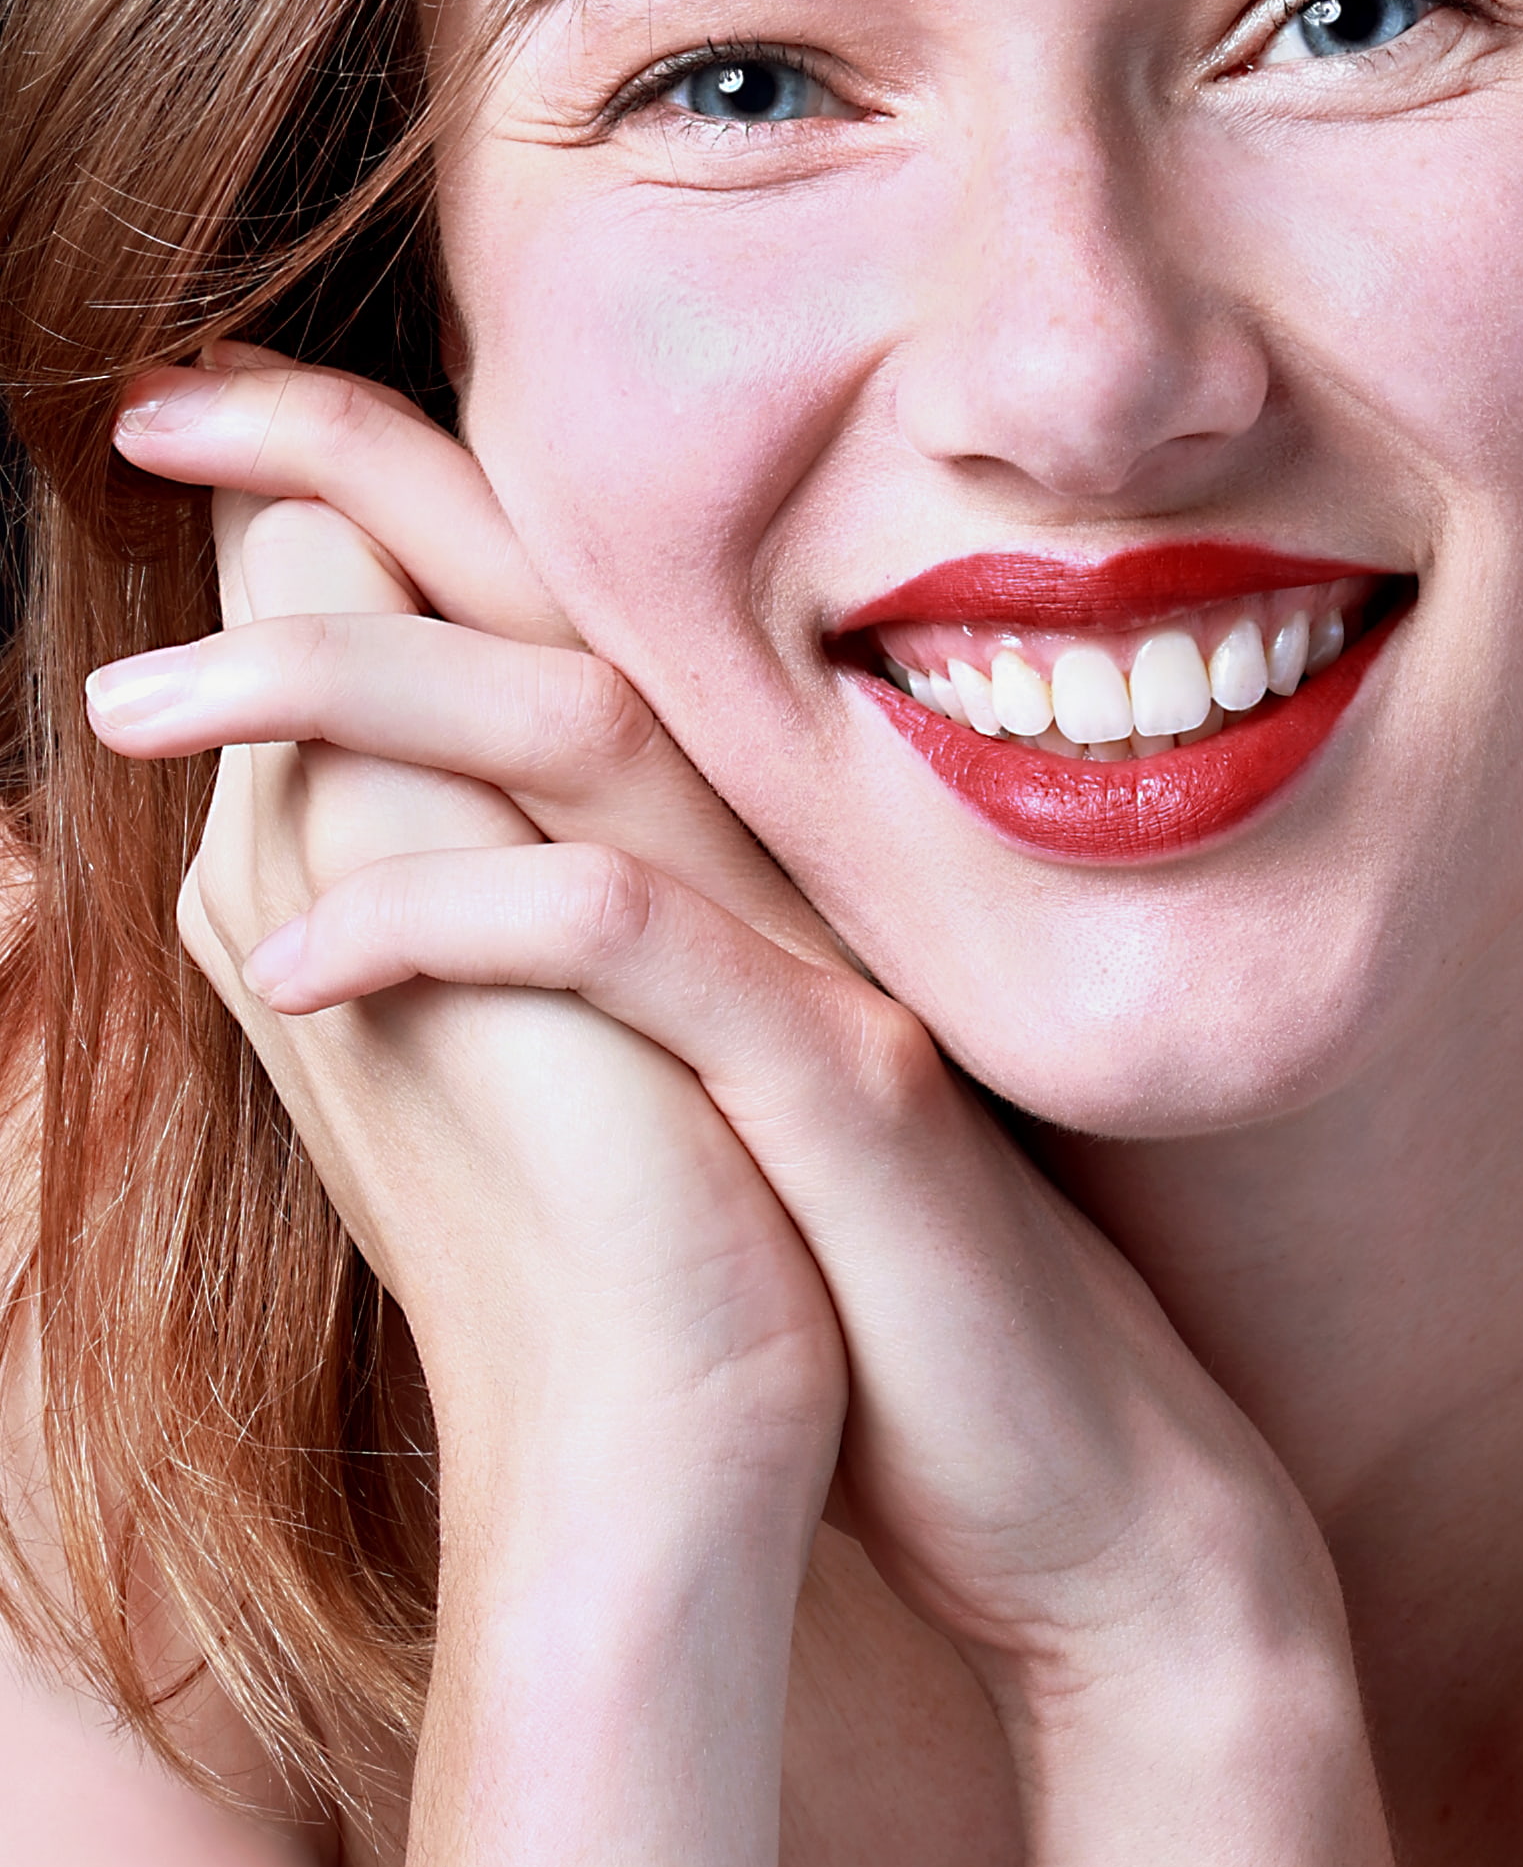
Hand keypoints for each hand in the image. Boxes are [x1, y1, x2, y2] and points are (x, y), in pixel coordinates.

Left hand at [106, 360, 844, 1508]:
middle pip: (561, 577)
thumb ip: (554, 914)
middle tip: (161, 409)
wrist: (1048, 1457)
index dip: (377, 465)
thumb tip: (341, 839)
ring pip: (582, 719)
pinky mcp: (845, 1079)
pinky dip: (458, 916)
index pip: (541, 574)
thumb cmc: (827, 1261)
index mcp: (719, 815)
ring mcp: (814, 942)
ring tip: (131, 707)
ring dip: (341, 680)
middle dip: (349, 464)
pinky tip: (294, 966)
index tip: (198, 410)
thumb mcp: (672, 1058)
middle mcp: (772, 834)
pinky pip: (632, 941)